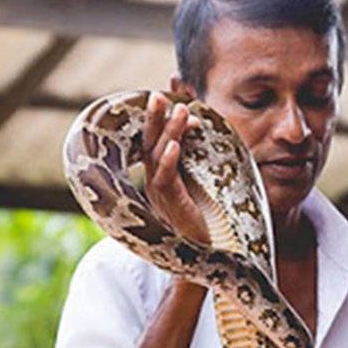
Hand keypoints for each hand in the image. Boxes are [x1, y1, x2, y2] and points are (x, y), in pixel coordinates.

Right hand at [142, 92, 209, 245]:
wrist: (199, 253)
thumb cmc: (199, 217)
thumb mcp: (195, 181)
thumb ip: (193, 155)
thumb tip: (196, 123)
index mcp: (158, 176)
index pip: (155, 141)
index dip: (161, 120)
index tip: (172, 98)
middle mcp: (154, 181)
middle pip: (149, 143)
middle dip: (153, 118)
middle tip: (157, 94)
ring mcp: (159, 192)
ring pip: (157, 156)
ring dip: (168, 131)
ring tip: (178, 110)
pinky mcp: (170, 203)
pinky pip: (166, 178)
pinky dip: (170, 160)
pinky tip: (175, 146)